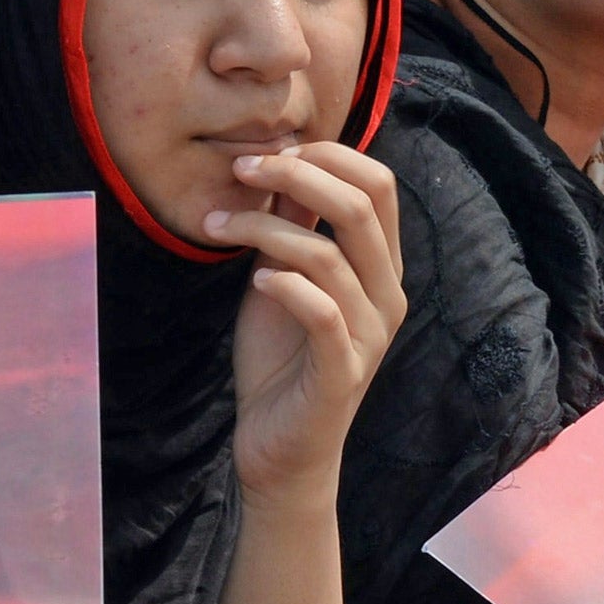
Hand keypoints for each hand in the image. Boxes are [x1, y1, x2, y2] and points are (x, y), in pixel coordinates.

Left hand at [204, 142, 404, 511]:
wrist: (279, 450)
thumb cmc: (280, 360)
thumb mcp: (280, 278)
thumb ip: (291, 227)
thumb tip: (280, 162)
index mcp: (380, 266)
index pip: (377, 184)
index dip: (326, 153)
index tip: (264, 153)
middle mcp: (387, 294)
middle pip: (362, 205)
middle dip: (296, 173)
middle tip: (240, 170)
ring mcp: (370, 335)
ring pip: (330, 254)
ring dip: (264, 229)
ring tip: (216, 226)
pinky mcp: (342, 373)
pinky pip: (324, 313)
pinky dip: (285, 285)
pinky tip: (253, 281)